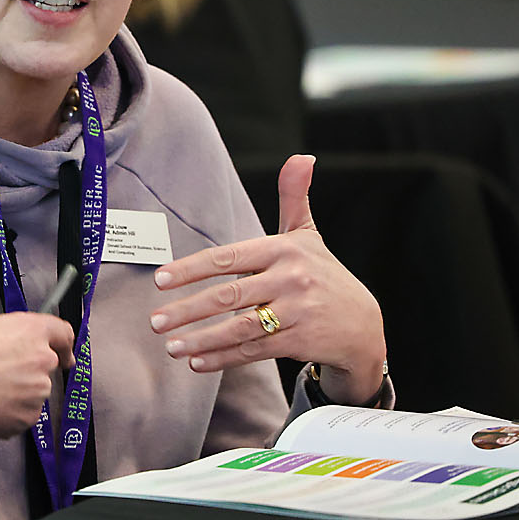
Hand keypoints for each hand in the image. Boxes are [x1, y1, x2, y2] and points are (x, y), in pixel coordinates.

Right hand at [0, 312, 76, 437]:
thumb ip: (13, 340)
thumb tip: (18, 356)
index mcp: (32, 329)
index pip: (63, 334)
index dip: (65, 347)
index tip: (65, 356)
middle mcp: (43, 358)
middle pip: (45, 368)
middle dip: (27, 375)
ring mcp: (38, 390)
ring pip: (32, 395)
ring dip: (15, 397)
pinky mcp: (29, 417)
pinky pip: (21, 416)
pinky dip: (6, 416)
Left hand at [149, 155, 386, 404]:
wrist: (364, 324)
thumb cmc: (324, 274)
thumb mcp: (309, 235)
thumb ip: (294, 197)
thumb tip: (301, 158)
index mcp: (284, 249)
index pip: (228, 258)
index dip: (191, 269)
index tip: (161, 280)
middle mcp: (291, 279)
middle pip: (229, 296)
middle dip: (187, 309)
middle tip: (154, 320)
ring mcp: (297, 312)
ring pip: (239, 328)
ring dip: (201, 339)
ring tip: (170, 345)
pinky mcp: (300, 342)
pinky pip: (253, 351)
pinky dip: (223, 358)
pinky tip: (196, 361)